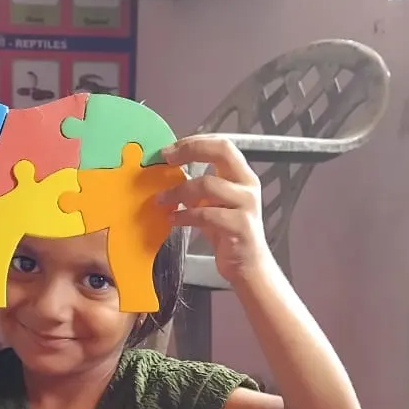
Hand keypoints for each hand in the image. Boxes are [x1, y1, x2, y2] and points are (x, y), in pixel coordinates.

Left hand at [161, 136, 270, 283]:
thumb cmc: (228, 233)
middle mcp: (247, 186)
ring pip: (208, 184)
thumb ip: (197, 188)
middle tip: (166, 159)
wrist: (247, 265)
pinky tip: (172, 220)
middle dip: (190, 150)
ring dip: (178, 191)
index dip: (194, 142)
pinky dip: (184, 216)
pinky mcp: (240, 226)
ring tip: (161, 200)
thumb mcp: (212, 205)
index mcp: (242, 176)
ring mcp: (246, 205)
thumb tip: (168, 174)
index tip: (169, 150)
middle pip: (221, 152)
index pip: (222, 144)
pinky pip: (206, 215)